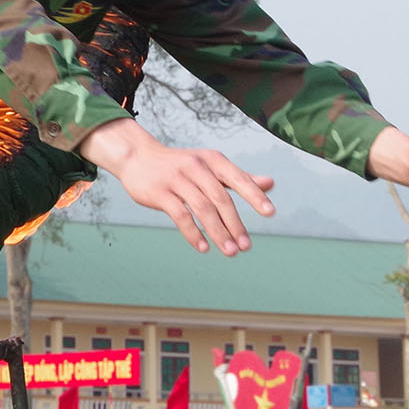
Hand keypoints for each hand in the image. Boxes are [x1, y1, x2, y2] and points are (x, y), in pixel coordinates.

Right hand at [78, 119, 272, 254]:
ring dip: (218, 233)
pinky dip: (193, 233)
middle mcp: (196, 167)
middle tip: (245, 246)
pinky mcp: (159, 192)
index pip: (237, 178)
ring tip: (230, 252)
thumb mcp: (210, 166)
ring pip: (202, 209)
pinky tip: (203, 247)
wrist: (138, 157)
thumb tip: (270, 184)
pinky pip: (180, 215)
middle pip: (220, 199)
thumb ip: (238, 177)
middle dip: (235, 224)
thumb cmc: (180, 165)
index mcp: (212, 160)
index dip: (254, 195)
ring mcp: (176, 179)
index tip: (269, 213)